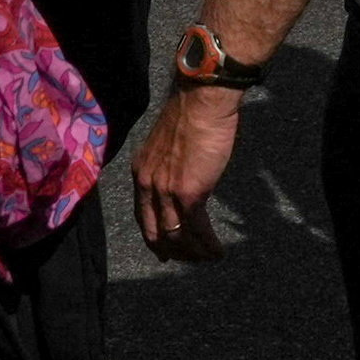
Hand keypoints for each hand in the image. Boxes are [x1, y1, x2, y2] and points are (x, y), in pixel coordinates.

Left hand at [137, 80, 241, 260]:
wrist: (202, 99)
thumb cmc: (193, 113)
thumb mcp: (171, 144)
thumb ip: (171, 166)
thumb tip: (185, 179)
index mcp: (141, 171)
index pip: (143, 215)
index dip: (155, 237)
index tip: (165, 251)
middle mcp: (147, 184)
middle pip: (155, 232)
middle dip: (173, 251)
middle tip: (190, 259)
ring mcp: (166, 191)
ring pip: (177, 236)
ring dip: (194, 252)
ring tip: (209, 258)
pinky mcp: (189, 193)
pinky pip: (197, 229)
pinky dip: (208, 245)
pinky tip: (218, 251)